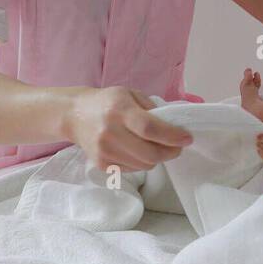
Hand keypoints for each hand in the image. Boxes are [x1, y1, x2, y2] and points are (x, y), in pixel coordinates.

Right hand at [62, 85, 192, 172]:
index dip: (172, 136)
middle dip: (170, 152)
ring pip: (144, 164)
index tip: (187, 138)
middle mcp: (110, 132)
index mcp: (120, 111)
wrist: (75, 115)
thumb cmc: (108, 102)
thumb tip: (175, 126)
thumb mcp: (131, 94)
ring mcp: (104, 151)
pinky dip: (142, 162)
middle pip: (149, 152)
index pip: (150, 128)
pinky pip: (133, 169)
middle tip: (177, 146)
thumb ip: (152, 109)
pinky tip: (139, 151)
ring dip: (157, 158)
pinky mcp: (102, 164)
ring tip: (157, 146)